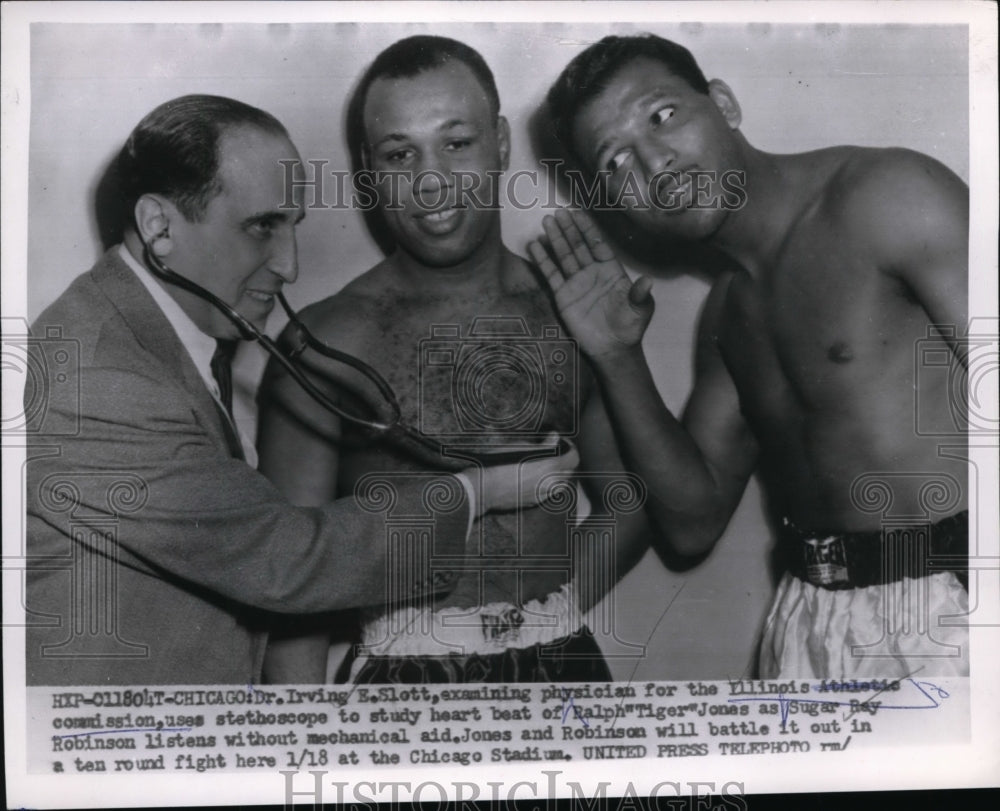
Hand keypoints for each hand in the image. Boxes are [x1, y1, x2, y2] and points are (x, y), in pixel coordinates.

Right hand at [471, 435, 578, 514]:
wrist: (485, 488)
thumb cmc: (500, 464)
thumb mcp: (521, 447)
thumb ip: (543, 444)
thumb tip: (555, 437)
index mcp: (551, 467)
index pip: (573, 458)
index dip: (570, 448)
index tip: (562, 442)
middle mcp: (551, 483)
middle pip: (568, 472)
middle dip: (565, 461)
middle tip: (555, 452)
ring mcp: (543, 495)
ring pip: (560, 484)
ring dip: (558, 474)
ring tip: (547, 465)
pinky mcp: (534, 502)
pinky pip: (549, 493)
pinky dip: (548, 484)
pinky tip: (537, 478)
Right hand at [529, 208, 654, 359]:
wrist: (613, 348)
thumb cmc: (630, 326)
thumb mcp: (640, 309)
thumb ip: (640, 294)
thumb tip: (648, 281)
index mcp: (611, 270)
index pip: (597, 244)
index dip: (588, 229)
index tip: (578, 213)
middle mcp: (592, 272)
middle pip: (578, 246)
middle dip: (569, 229)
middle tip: (558, 212)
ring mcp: (576, 283)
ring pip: (564, 256)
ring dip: (555, 239)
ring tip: (546, 222)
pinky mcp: (563, 296)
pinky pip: (551, 275)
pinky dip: (543, 260)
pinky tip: (535, 245)